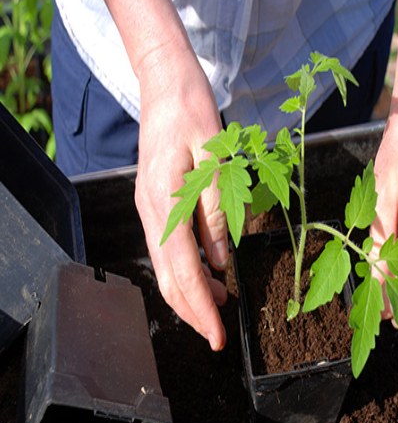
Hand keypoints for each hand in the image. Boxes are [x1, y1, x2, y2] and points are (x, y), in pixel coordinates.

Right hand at [134, 45, 228, 350]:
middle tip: (217, 335)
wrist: (166, 86)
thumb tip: (222, 263)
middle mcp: (150, 212)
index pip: (183, 270)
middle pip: (168, 277)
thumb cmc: (193, 114)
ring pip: (167, 267)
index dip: (202, 307)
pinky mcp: (155, 205)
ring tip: (222, 305)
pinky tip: (210, 274)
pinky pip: (169, 250)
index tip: (218, 336)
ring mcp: (149, 210)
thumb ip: (218, 214)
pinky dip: (188, 270)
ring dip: (192, 292)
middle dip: (194, 310)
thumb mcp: (217, 162)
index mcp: (165, 201)